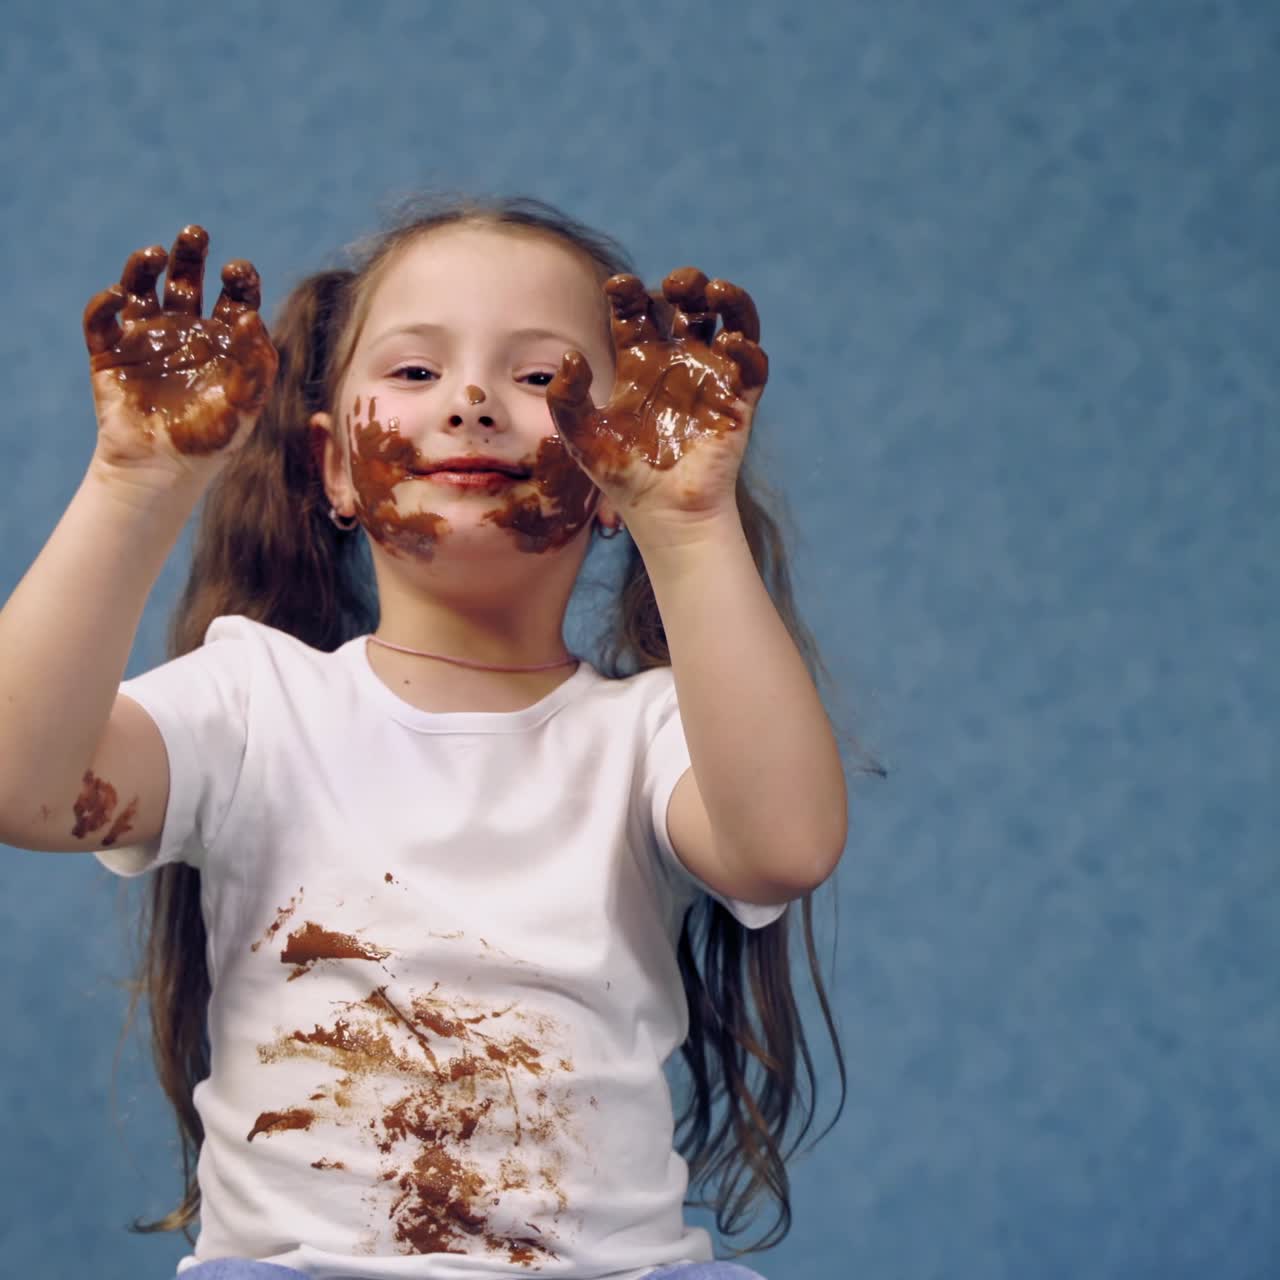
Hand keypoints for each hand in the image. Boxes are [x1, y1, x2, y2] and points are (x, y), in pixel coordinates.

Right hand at [83, 225, 277, 477]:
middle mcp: (185, 329)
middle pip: (187, 277)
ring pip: (142, 286)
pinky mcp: (110, 351)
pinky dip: (105, 302)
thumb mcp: (245, 406)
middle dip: (191, 252)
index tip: (238, 271)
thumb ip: (256, 365)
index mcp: (223, 338)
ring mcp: (146, 336)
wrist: (163, 471)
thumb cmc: (212, 441)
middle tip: (196, 232)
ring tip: (155, 253)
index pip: (235, 296)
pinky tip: (119, 295)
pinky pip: (102, 317)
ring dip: (145, 265)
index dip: (239, 278)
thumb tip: (249, 317)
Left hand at [545, 267, 767, 535]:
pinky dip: (747, 348)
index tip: (618, 287)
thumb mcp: (580, 436)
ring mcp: (712, 378)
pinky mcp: (739, 401)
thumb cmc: (621, 477)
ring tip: (713, 291)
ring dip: (728, 300)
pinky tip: (730, 343)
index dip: (628, 292)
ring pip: (729, 322)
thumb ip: (566, 398)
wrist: (664, 514)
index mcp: (639, 362)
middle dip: (685, 284)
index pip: (637, 311)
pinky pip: (753, 365)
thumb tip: (570, 357)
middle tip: (676, 284)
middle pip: (688, 305)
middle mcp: (677, 363)